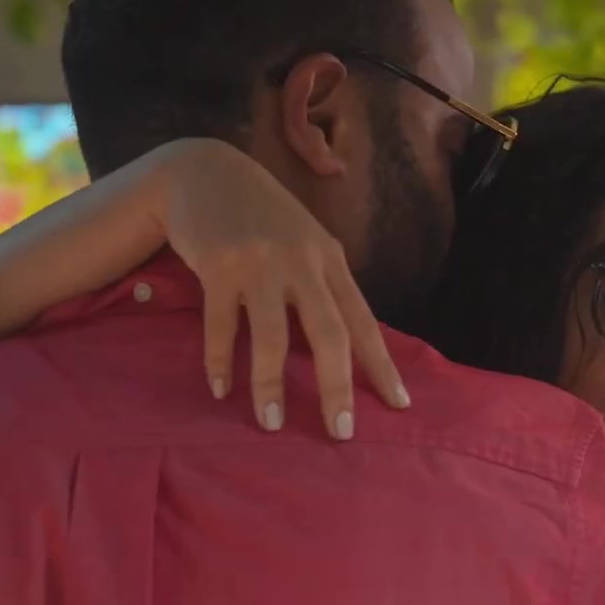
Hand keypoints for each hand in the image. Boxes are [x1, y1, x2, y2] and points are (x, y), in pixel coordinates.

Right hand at [149, 139, 408, 438]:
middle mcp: (303, 262)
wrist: (205, 172)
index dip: (382, 365)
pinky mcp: (218, 266)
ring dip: (270, 384)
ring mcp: (261, 263)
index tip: (399, 405)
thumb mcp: (306, 244)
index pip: (364, 322)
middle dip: (337, 386)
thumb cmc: (263, 218)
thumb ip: (324, 287)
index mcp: (332, 261)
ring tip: (271, 423)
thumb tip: (346, 348)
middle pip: (329, 333)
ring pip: (272, 335)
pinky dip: (221, 360)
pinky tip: (222, 388)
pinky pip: (222, 324)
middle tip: (340, 432)